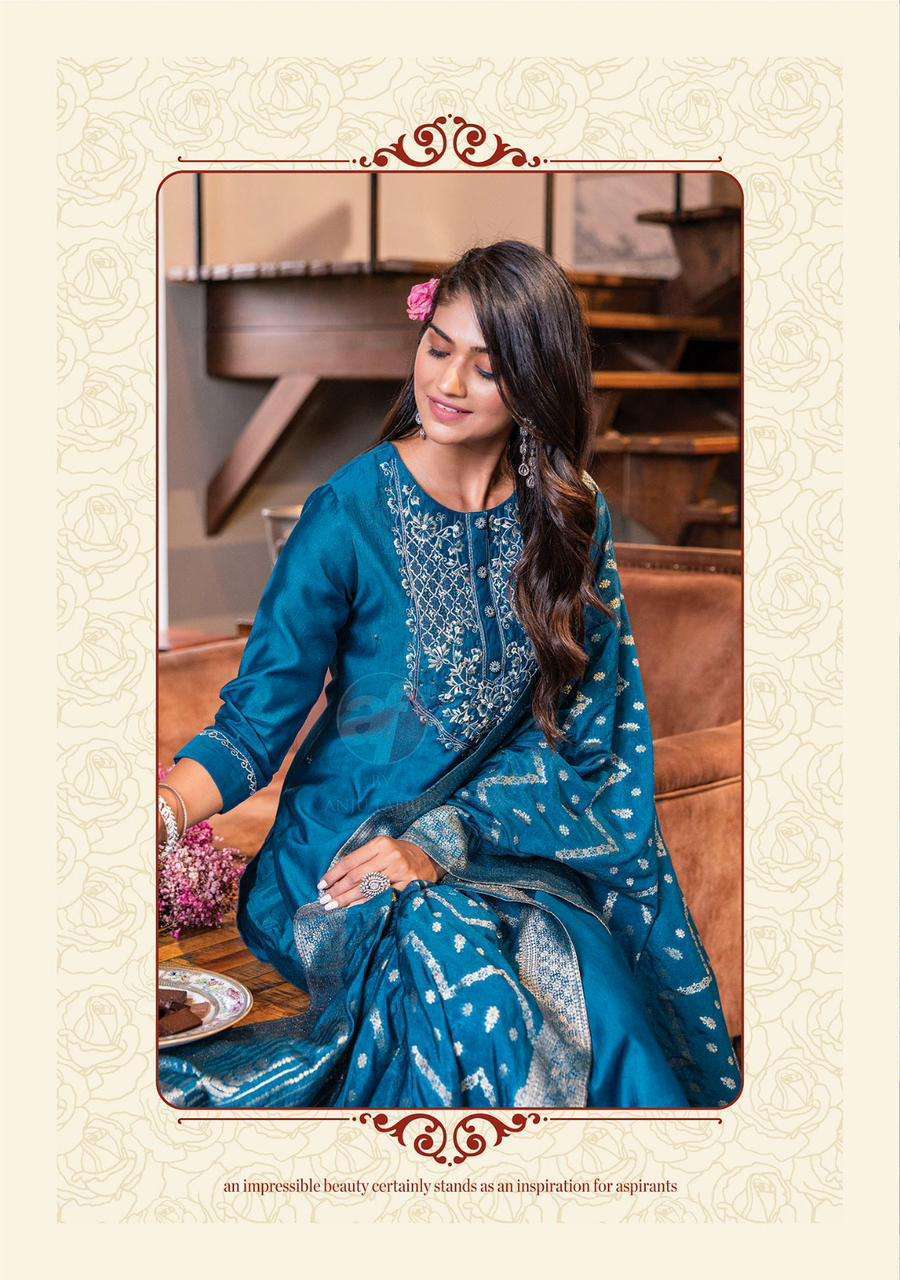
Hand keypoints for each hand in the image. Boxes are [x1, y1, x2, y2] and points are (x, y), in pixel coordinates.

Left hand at [317, 836, 443, 909]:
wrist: (430, 858)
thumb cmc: (399, 854)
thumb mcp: (381, 849)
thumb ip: (362, 860)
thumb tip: (335, 880)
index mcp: (380, 843)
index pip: (350, 861)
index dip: (333, 875)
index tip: (321, 885)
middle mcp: (390, 855)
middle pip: (356, 877)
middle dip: (338, 890)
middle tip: (324, 901)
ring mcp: (400, 870)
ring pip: (367, 889)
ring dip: (347, 900)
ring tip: (333, 907)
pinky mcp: (407, 884)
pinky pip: (381, 897)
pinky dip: (365, 904)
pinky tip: (353, 909)